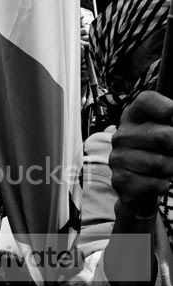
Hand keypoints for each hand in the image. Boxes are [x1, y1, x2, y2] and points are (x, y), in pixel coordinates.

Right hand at [109, 92, 172, 208]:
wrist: (141, 185)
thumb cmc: (157, 152)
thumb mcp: (165, 130)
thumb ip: (171, 121)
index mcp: (133, 117)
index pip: (146, 100)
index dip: (167, 108)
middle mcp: (121, 136)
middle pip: (162, 137)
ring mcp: (118, 159)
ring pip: (159, 164)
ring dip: (172, 168)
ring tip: (167, 167)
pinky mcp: (120, 180)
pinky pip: (154, 183)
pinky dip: (164, 184)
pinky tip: (159, 180)